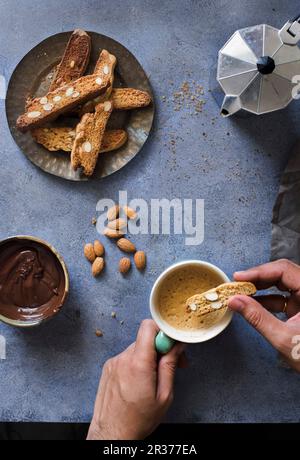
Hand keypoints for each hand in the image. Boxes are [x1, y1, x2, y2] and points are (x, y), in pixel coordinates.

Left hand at [87, 319, 185, 439]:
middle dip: (161, 348)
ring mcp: (113, 362)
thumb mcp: (164, 395)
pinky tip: (140, 381)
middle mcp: (123, 358)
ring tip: (155, 377)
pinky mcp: (108, 367)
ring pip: (137, 348)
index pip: (149, 327)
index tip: (173, 344)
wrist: (112, 434)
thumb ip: (170, 365)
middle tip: (173, 363)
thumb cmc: (138, 420)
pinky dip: (136, 363)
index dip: (163, 331)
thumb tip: (177, 346)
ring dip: (149, 357)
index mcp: (138, 363)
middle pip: (146, 338)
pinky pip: (127, 357)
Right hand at [228, 259, 299, 371]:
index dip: (259, 271)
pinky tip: (251, 304)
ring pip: (282, 283)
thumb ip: (257, 317)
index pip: (283, 270)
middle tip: (238, 284)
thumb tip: (235, 301)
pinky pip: (283, 297)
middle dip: (258, 277)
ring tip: (241, 293)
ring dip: (261, 288)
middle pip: (282, 273)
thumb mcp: (283, 338)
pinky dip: (267, 299)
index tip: (239, 278)